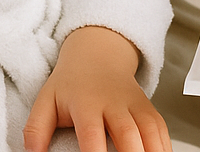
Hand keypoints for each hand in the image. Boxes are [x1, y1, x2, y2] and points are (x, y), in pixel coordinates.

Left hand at [24, 27, 168, 151]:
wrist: (97, 56)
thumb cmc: (70, 85)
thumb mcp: (46, 102)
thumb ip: (36, 131)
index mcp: (85, 103)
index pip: (91, 134)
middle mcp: (113, 104)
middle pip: (127, 134)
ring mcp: (134, 106)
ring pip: (150, 132)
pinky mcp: (149, 110)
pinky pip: (162, 131)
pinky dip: (163, 148)